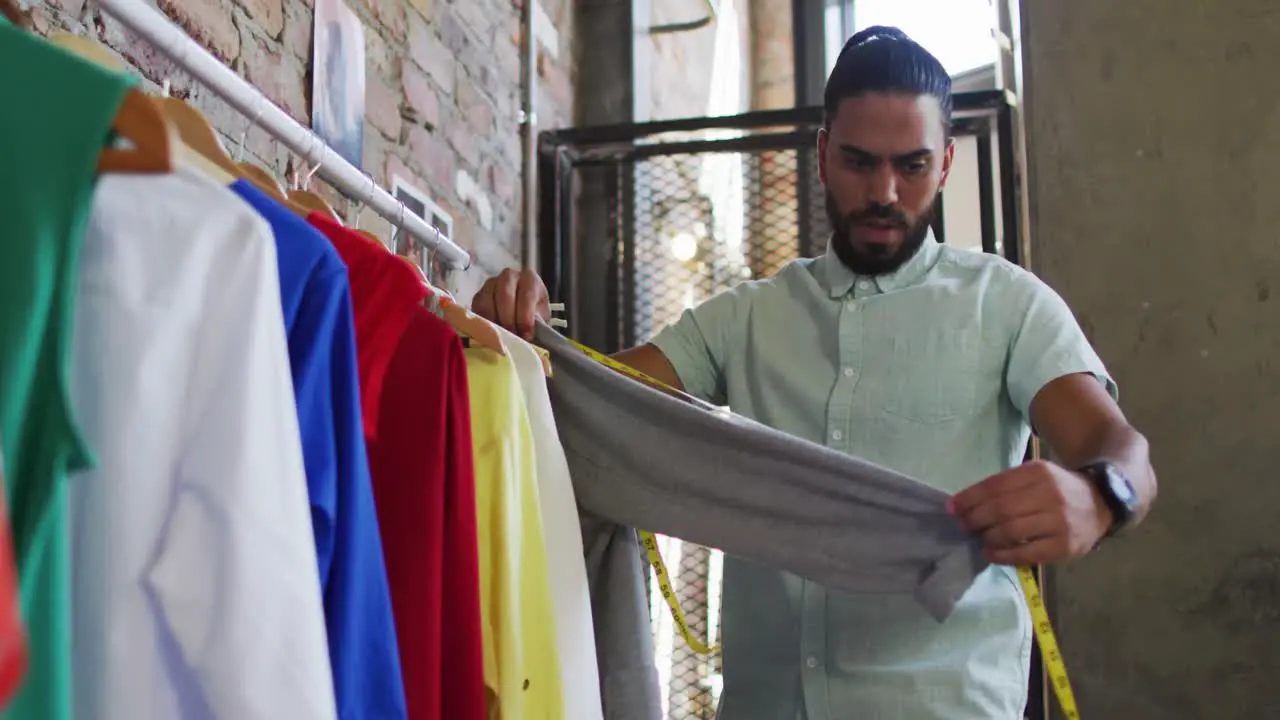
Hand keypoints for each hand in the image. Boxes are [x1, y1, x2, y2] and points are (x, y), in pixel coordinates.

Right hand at [471, 268, 550, 340]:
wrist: (522, 315)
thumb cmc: (534, 316)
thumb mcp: (540, 320)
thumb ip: (536, 326)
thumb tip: (527, 337)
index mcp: (530, 279)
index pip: (527, 294)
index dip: (526, 316)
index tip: (526, 334)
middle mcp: (509, 277)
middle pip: (505, 294)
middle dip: (508, 318)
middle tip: (512, 335)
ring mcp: (491, 284)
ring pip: (487, 301)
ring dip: (494, 321)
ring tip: (501, 337)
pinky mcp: (478, 296)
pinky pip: (477, 309)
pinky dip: (482, 323)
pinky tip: (491, 333)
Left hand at [946, 460, 1112, 565]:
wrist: (1101, 503)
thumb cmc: (1058, 489)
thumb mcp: (1035, 475)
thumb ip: (1005, 486)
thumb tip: (963, 503)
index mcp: (1039, 473)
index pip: (995, 486)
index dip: (969, 498)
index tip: (952, 507)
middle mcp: (1050, 495)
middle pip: (1001, 509)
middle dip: (975, 518)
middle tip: (963, 524)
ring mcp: (1059, 522)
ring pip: (1011, 531)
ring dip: (987, 536)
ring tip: (979, 537)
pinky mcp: (1064, 546)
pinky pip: (1026, 554)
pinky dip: (1003, 555)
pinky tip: (991, 553)